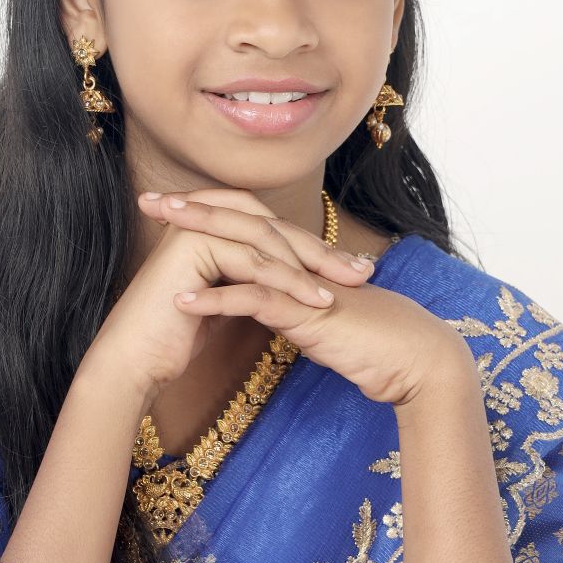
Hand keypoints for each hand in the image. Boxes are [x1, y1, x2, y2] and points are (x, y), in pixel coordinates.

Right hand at [88, 185, 379, 400]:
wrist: (134, 362)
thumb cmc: (172, 340)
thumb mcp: (222, 302)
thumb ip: (247, 281)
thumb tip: (288, 282)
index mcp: (207, 224)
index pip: (270, 227)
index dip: (312, 248)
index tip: (349, 270)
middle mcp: (200, 218)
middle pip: (274, 226)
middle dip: (321, 251)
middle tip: (361, 273)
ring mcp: (194, 227)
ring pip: (267, 240)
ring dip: (310, 266)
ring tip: (344, 290)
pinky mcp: (193, 246)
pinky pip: (252, 260)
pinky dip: (287, 281)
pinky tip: (314, 302)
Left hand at [125, 186, 470, 407]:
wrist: (415, 362)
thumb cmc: (372, 346)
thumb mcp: (319, 323)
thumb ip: (291, 309)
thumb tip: (264, 306)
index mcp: (299, 265)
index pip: (247, 230)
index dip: (208, 216)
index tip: (167, 210)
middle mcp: (300, 265)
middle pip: (239, 227)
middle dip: (191, 211)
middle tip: (147, 200)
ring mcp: (305, 284)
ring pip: (243, 252)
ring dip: (195, 240)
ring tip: (155, 229)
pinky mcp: (309, 311)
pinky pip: (256, 300)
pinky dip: (217, 300)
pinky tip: (182, 302)